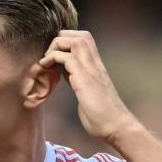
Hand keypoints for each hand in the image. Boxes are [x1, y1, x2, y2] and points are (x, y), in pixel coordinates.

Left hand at [39, 30, 140, 145]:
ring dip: (55, 46)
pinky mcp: (84, 80)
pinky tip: (45, 68)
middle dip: (59, 39)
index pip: (83, 39)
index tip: (54, 55)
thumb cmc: (102, 115)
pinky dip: (52, 58)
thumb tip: (66, 72)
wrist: (116, 126)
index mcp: (95, 66)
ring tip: (45, 61)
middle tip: (48, 56)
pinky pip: (66, 58)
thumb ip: (78, 78)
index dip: (66, 41)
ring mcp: (90, 70)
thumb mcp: (86, 91)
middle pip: (78, 35)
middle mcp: (94, 64)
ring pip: (73, 41)